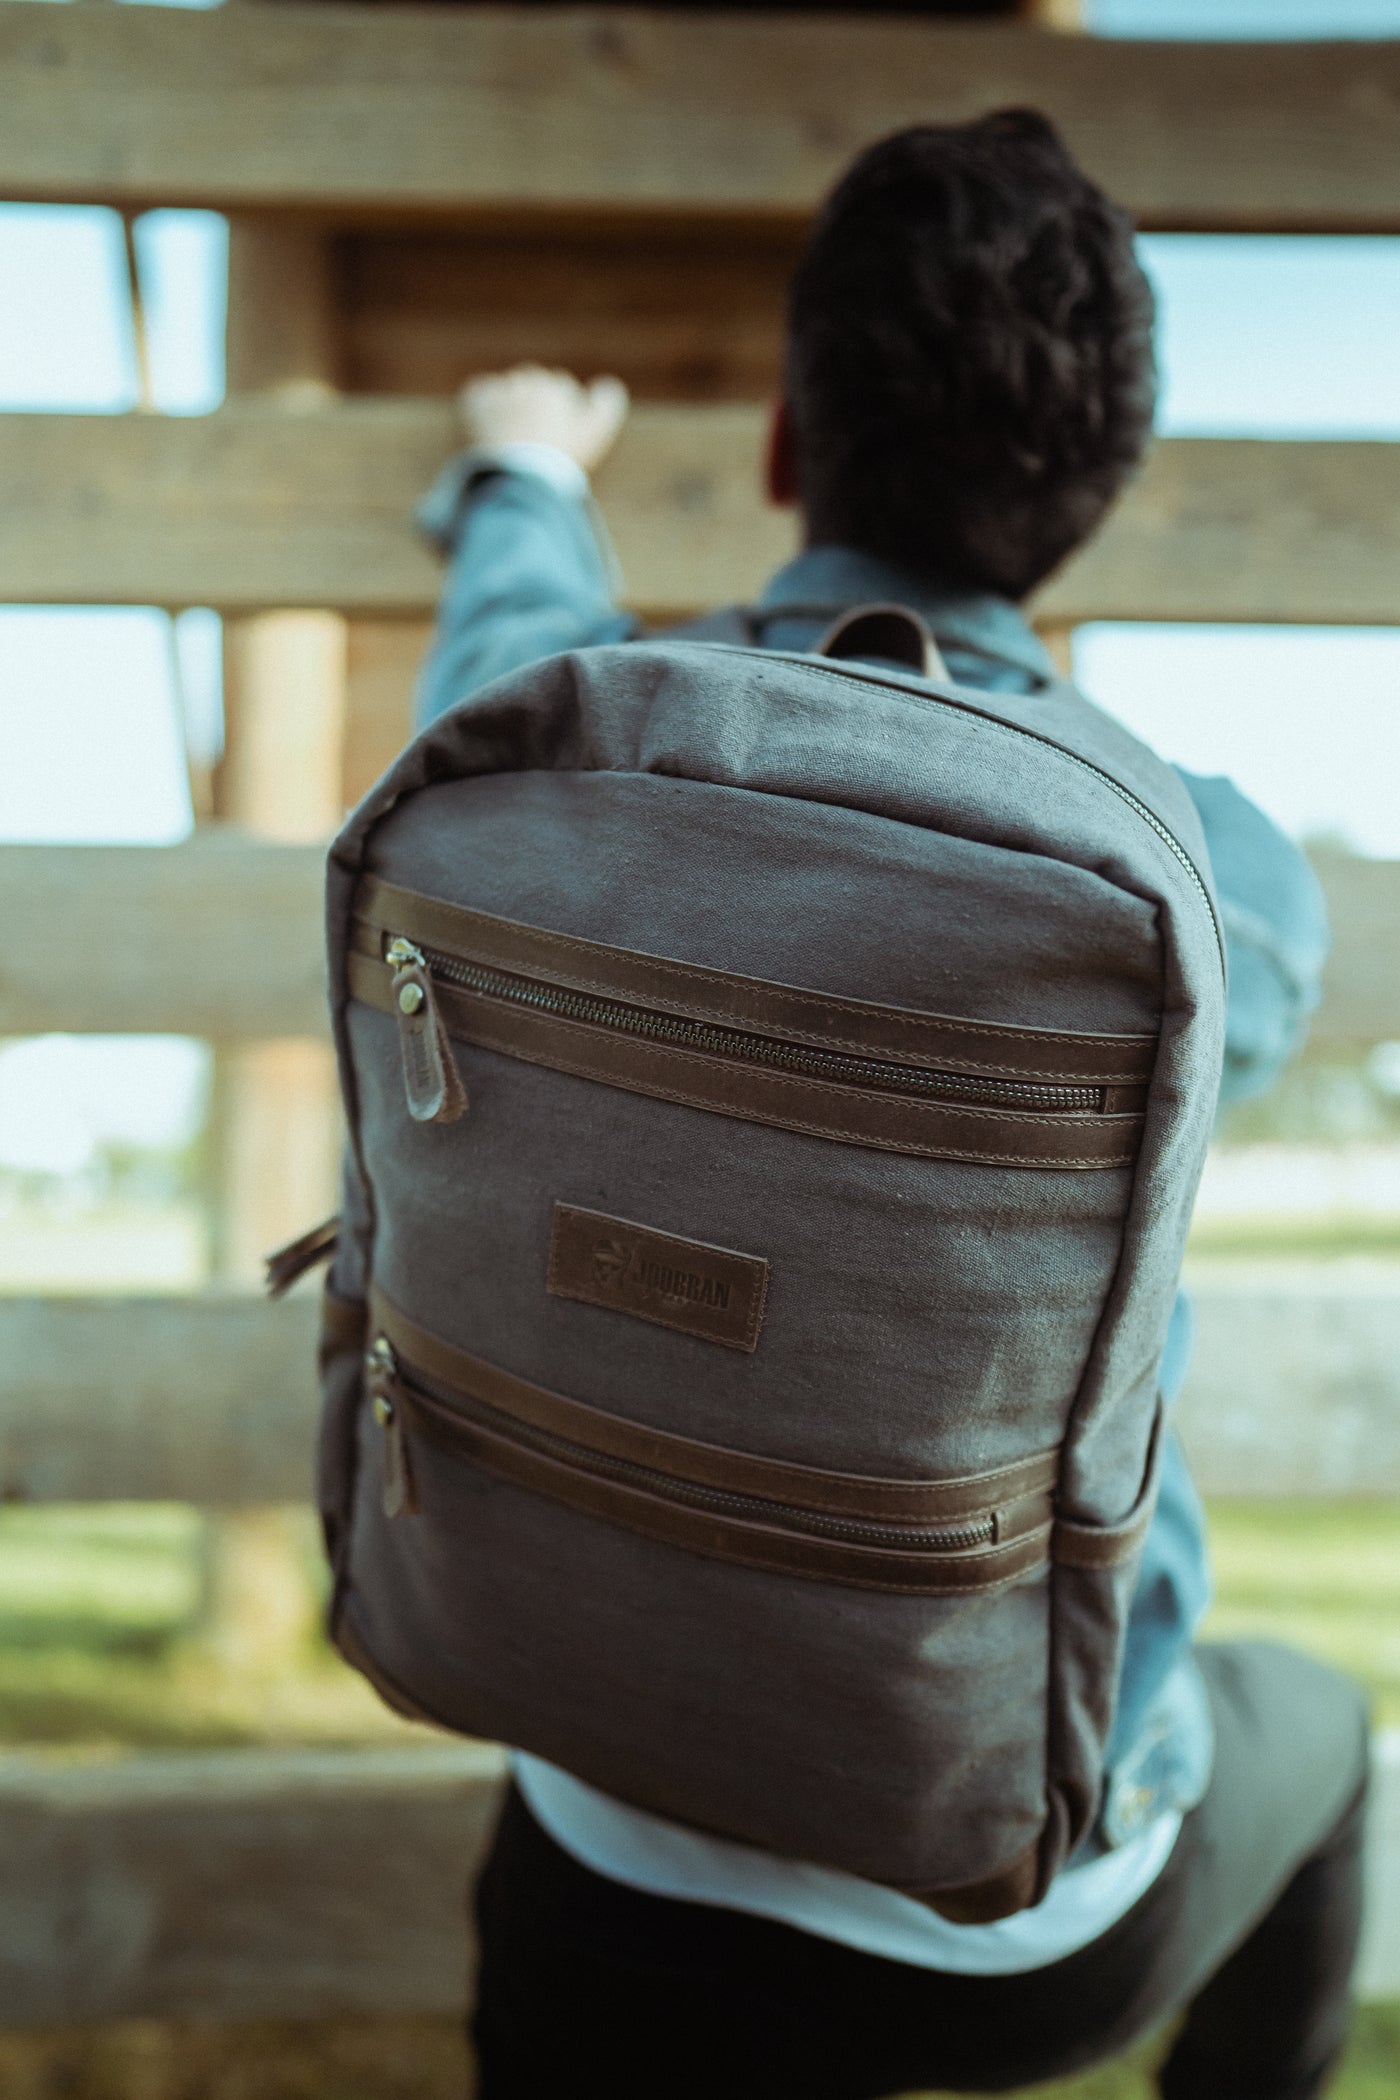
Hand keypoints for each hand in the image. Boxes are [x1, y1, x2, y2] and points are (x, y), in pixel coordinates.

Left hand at [458, 365, 629, 472]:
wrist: (521, 475)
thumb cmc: (561, 457)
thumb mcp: (595, 433)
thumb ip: (606, 406)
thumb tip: (609, 384)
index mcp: (557, 386)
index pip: (560, 388)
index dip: (559, 412)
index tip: (555, 436)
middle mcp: (529, 379)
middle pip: (532, 385)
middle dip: (531, 405)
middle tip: (530, 439)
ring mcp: (501, 389)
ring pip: (505, 390)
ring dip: (506, 406)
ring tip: (507, 438)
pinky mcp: (475, 400)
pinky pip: (477, 395)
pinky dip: (480, 408)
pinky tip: (485, 431)